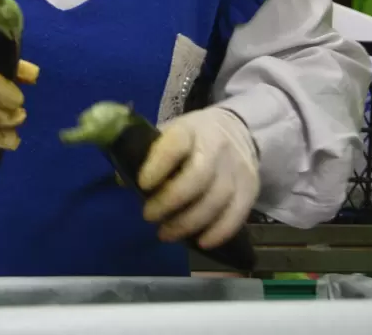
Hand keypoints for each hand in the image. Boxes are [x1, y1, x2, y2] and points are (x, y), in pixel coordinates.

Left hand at [137, 107, 258, 249]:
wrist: (236, 130)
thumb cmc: (191, 138)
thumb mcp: (168, 134)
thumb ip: (147, 155)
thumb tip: (120, 181)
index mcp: (190, 129)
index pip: (176, 144)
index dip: (159, 164)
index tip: (142, 184)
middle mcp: (217, 146)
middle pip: (198, 177)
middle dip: (171, 201)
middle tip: (148, 216)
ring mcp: (237, 168)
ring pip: (217, 199)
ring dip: (189, 223)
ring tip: (166, 233)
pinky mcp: (251, 187)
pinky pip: (237, 214)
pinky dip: (219, 232)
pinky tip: (200, 242)